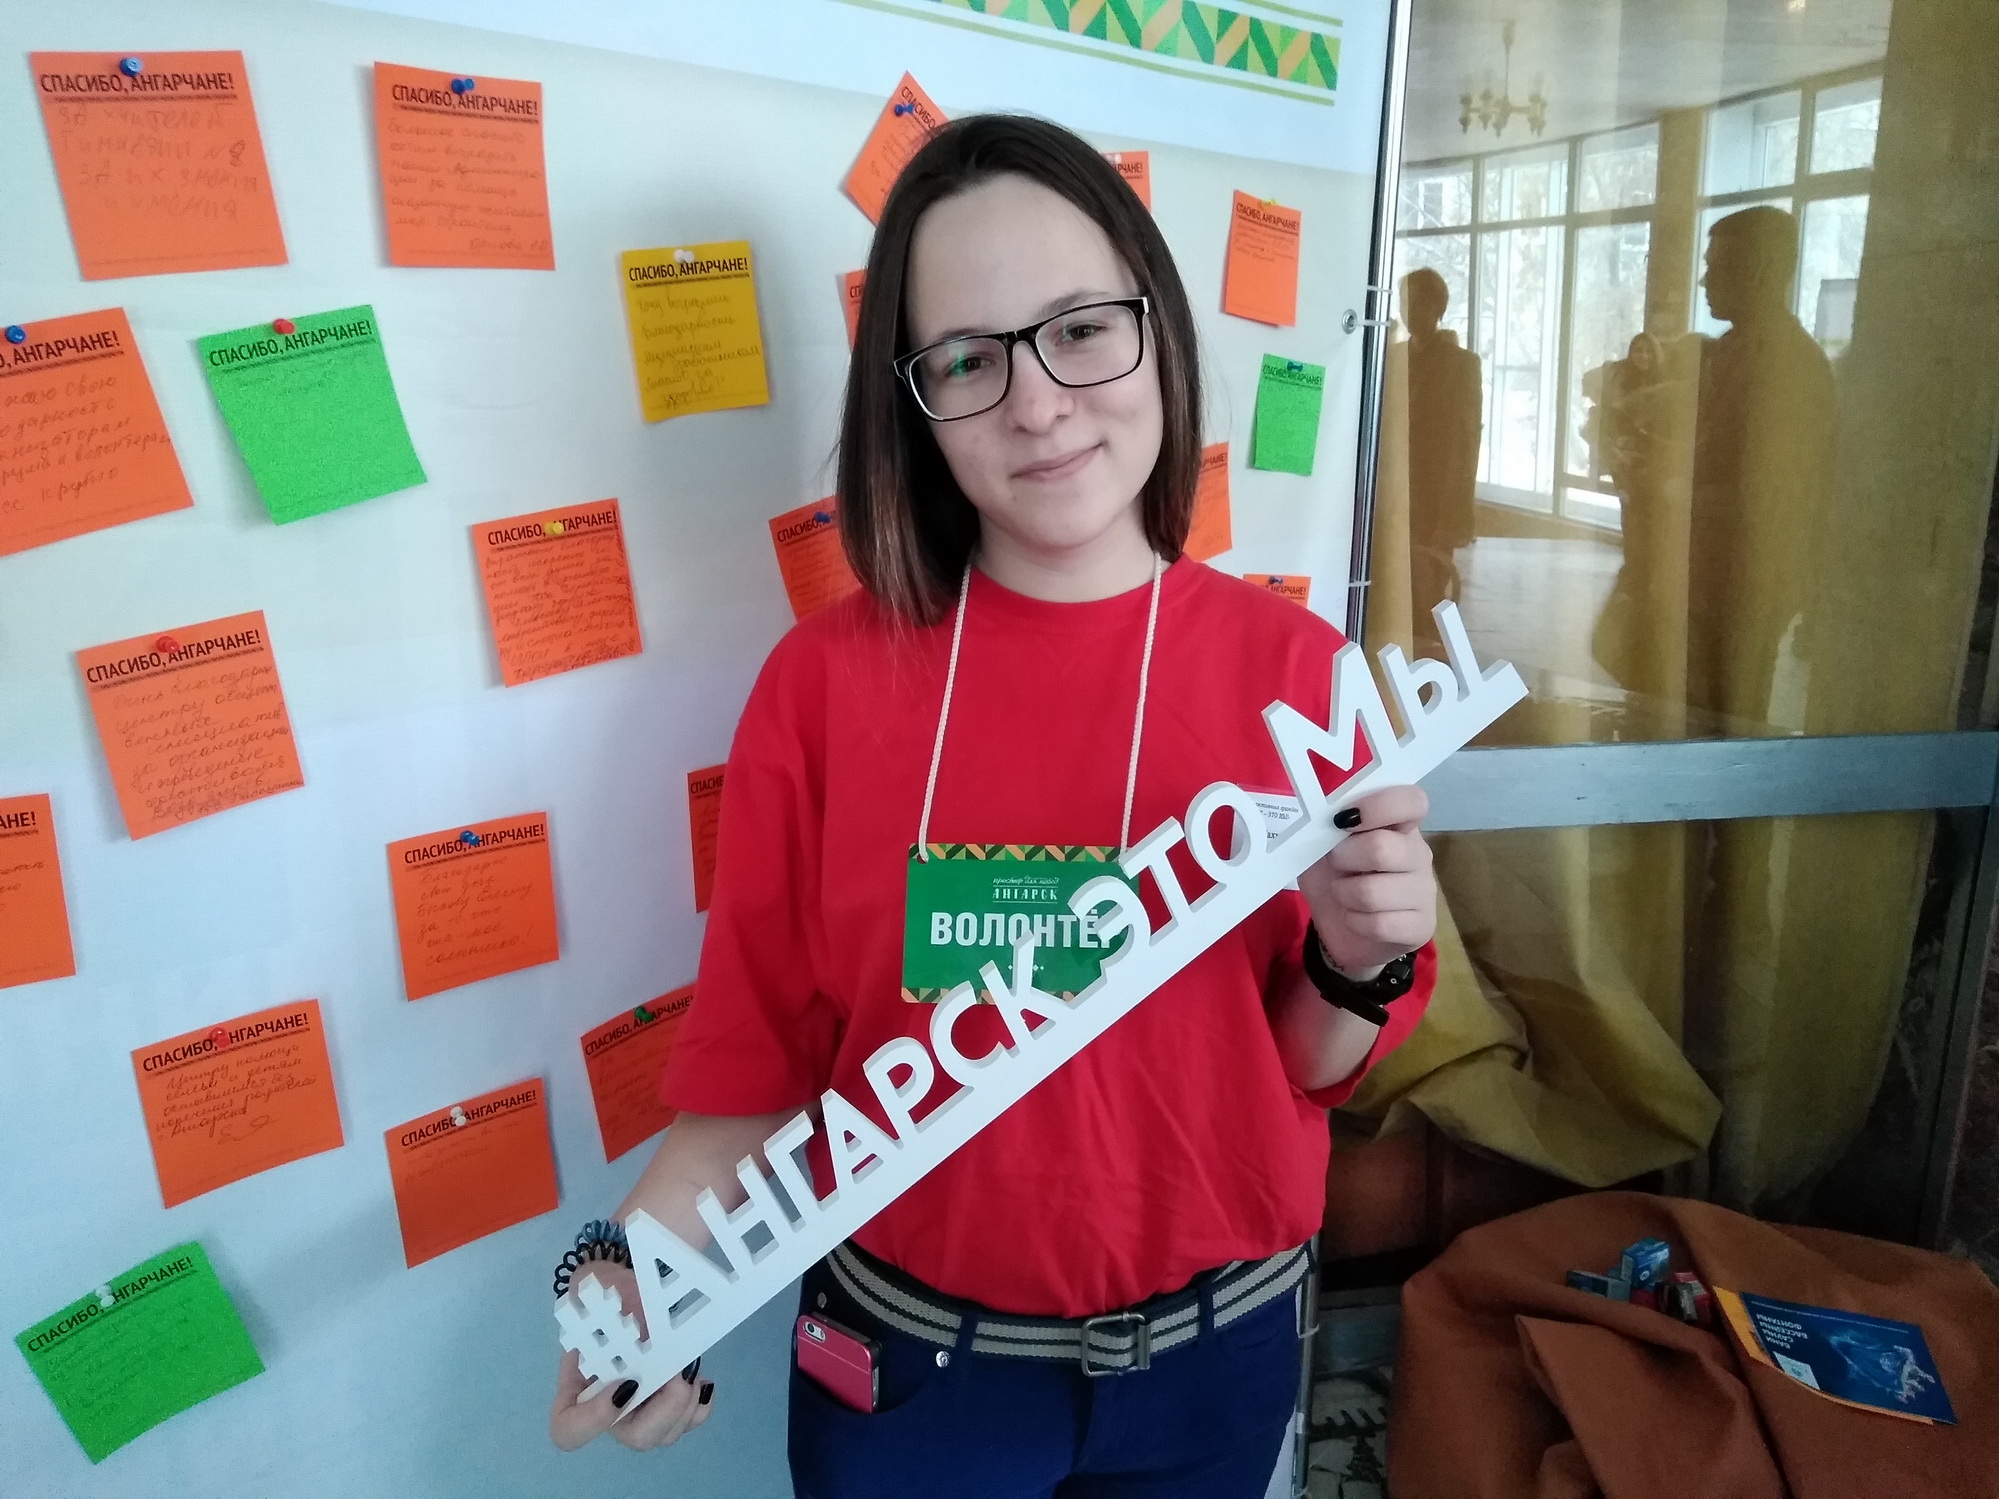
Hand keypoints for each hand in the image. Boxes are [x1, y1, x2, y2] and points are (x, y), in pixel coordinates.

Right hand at [549, 1263, 714, 1452]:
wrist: (626, 1299)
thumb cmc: (604, 1301)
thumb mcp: (594, 1296)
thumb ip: (602, 1304)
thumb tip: (623, 1301)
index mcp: (576, 1392)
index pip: (569, 1430)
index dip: (595, 1419)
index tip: (625, 1382)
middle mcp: (608, 1414)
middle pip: (635, 1437)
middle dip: (664, 1412)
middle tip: (678, 1377)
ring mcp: (641, 1415)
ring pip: (665, 1435)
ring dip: (685, 1405)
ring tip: (690, 1370)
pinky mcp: (667, 1409)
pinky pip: (687, 1423)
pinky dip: (699, 1407)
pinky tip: (703, 1382)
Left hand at [1297, 785, 1434, 975]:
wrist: (1343, 931)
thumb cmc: (1336, 880)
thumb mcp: (1320, 848)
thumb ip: (1323, 828)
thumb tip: (1316, 819)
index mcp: (1399, 825)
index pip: (1411, 801)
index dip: (1378, 806)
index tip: (1343, 819)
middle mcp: (1419, 854)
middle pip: (1381, 848)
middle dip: (1343, 859)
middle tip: (1336, 865)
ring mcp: (1425, 891)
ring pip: (1372, 892)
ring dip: (1344, 895)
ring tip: (1345, 895)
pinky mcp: (1422, 926)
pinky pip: (1379, 924)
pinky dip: (1355, 923)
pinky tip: (1358, 920)